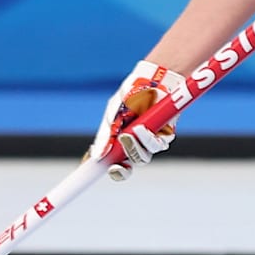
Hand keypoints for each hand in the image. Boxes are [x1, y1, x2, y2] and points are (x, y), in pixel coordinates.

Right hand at [88, 61, 182, 179]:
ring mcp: (149, 140)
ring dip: (133, 149)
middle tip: (118, 165)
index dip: (101, 169)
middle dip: (121, 169)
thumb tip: (97, 156)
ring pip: (141, 158)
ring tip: (129, 134)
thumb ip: (107, 134)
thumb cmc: (132, 93)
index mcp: (118, 139)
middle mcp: (134, 143)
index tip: (90, 174)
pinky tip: (141, 129)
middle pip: (127, 167)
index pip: (109, 161)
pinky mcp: (164, 135)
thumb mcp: (114, 112)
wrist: (155, 80)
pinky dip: (147, 140)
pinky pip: (156, 146)